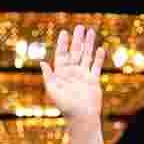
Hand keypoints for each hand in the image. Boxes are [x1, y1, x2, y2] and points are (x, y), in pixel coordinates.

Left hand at [40, 26, 105, 143]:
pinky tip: (100, 48)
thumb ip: (48, 76)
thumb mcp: (53, 91)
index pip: (62, 55)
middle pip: (75, 52)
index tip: (64, 32)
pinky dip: (98, 58)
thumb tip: (42, 62)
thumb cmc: (65, 106)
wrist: (81, 117)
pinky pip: (96, 66)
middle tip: (80, 27)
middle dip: (77, 40)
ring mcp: (83, 76)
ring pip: (86, 56)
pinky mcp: (93, 80)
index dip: (62, 44)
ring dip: (89, 44)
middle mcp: (72, 73)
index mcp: (61, 74)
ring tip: (91, 31)